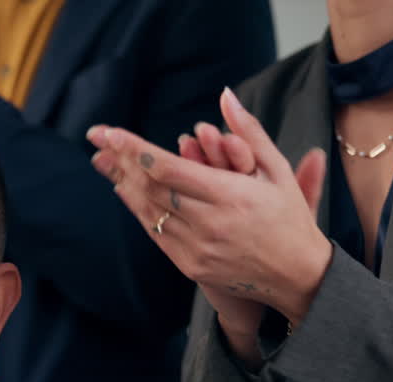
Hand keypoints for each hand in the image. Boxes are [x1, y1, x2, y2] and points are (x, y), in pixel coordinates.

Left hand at [87, 88, 331, 327]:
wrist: (296, 275)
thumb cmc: (289, 216)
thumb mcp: (276, 170)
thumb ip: (249, 131)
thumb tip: (225, 94)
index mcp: (230, 196)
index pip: (170, 169)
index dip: (136, 150)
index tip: (112, 133)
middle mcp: (209, 223)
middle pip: (151, 188)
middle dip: (120, 161)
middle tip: (96, 139)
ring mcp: (197, 248)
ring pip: (149, 211)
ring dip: (123, 183)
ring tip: (102, 160)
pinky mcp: (189, 265)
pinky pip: (155, 233)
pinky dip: (138, 209)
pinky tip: (125, 189)